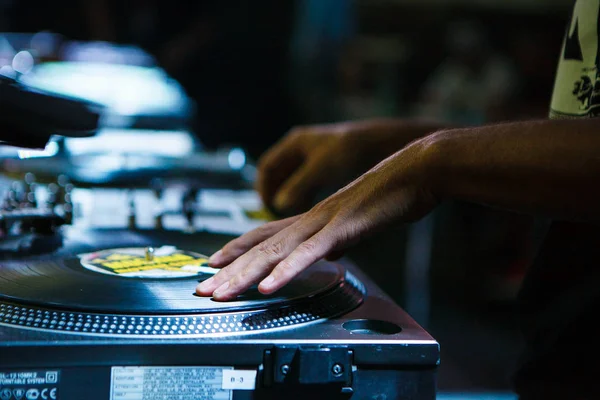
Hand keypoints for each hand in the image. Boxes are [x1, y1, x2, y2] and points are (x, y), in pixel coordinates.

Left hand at [196, 138, 438, 300]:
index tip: (213, 264)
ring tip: (220, 294)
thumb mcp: (355, 223)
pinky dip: (285, 272)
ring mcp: (323, 223)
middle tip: (201, 290)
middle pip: (260, 247)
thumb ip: (336, 239)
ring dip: (245, 275)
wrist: (415, 171)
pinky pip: (308, 255)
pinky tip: (267, 288)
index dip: (236, 249)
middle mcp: (309, 219)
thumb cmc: (389, 196)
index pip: (264, 235)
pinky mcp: (341, 229)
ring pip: (275, 252)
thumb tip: (327, 254)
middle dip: (228, 271)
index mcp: (311, 219)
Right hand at [257, 119, 443, 213]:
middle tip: (276, 217)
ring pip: (295, 181)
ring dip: (291, 198)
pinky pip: (311, 184)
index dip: (264, 188)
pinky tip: (316, 212)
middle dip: (275, 195)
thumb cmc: (353, 150)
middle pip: (279, 174)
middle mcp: (303, 148)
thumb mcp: (322, 168)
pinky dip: (308, 198)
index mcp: (296, 143)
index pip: (268, 167)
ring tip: (294, 219)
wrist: (385, 142)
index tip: (268, 207)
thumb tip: (280, 204)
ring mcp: (318, 157)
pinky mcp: (332, 167)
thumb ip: (299, 186)